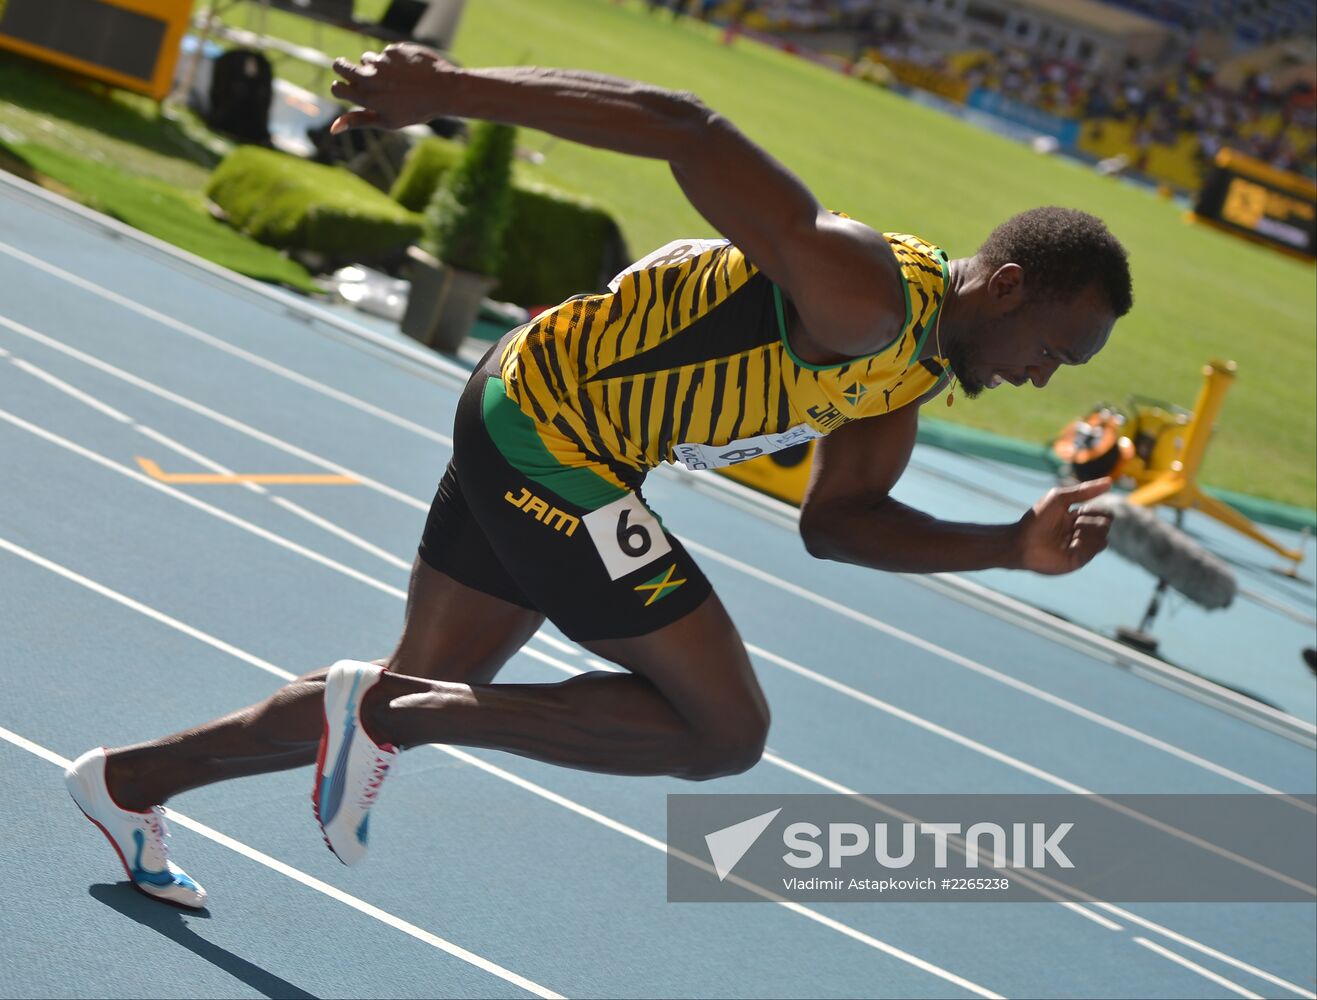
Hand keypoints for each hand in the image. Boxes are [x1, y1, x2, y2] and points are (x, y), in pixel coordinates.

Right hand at [329, 43, 454, 133]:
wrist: (444, 91)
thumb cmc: (416, 110)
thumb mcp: (387, 121)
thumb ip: (358, 121)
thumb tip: (332, 129)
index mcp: (367, 98)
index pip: (336, 88)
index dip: (341, 88)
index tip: (349, 90)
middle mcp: (370, 77)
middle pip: (340, 65)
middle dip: (344, 68)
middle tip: (358, 74)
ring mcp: (382, 61)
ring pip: (366, 59)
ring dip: (375, 66)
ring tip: (396, 79)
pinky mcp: (393, 49)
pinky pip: (385, 53)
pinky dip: (393, 60)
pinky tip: (408, 70)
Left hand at [1015, 478, 1112, 574]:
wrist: (1022, 542)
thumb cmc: (1037, 519)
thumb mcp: (1060, 499)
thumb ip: (1084, 491)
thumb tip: (1110, 481)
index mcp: (1078, 518)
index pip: (1103, 513)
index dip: (1097, 510)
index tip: (1080, 511)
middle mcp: (1081, 533)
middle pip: (1105, 525)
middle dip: (1091, 522)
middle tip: (1073, 524)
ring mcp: (1080, 548)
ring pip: (1103, 539)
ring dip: (1088, 533)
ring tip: (1071, 534)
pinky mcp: (1078, 560)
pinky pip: (1094, 550)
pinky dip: (1085, 544)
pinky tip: (1071, 543)